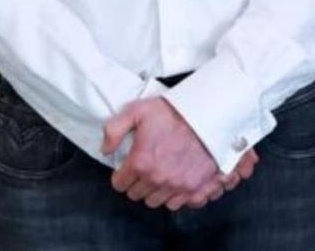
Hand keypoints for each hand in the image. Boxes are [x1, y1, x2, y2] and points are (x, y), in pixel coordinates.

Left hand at [102, 97, 221, 208]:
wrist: (208, 113)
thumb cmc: (174, 111)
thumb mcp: (137, 111)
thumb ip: (114, 130)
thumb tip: (105, 150)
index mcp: (140, 162)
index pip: (119, 184)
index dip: (122, 174)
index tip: (129, 166)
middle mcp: (157, 178)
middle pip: (136, 194)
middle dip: (138, 182)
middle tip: (146, 168)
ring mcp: (177, 184)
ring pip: (154, 201)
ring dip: (155, 191)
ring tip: (161, 174)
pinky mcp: (195, 186)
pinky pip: (175, 204)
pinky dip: (173, 196)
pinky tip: (174, 181)